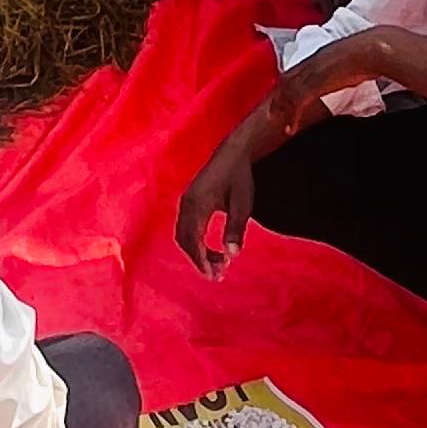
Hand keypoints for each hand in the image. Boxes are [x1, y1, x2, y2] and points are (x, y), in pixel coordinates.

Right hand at [177, 133, 260, 269]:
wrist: (233, 152)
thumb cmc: (239, 177)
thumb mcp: (242, 205)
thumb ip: (235, 229)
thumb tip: (232, 255)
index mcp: (196, 205)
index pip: (192, 241)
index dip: (200, 261)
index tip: (213, 275)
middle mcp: (185, 204)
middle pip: (184, 241)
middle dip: (199, 260)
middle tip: (218, 274)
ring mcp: (185, 202)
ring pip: (184, 235)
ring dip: (198, 252)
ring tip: (219, 263)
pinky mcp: (189, 201)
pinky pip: (186, 227)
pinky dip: (196, 242)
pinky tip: (212, 248)